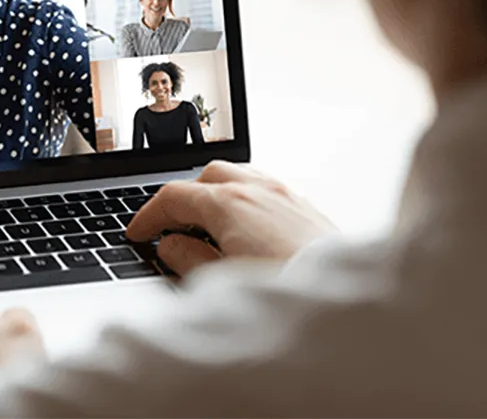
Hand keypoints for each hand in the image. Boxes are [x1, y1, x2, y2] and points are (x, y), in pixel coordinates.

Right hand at [126, 161, 336, 275]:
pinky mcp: (309, 211)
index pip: (174, 196)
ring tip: (209, 226)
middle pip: (208, 176)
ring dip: (218, 195)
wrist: (348, 308)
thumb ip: (186, 259)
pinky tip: (247, 230)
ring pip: (242, 178)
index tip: (138, 233)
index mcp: (228, 203)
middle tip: (172, 226)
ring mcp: (287, 197)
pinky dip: (247, 202)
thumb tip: (171, 245)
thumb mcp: (218, 282)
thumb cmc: (285, 294)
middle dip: (185, 197)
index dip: (149, 215)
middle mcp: (258, 191)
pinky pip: (268, 191)